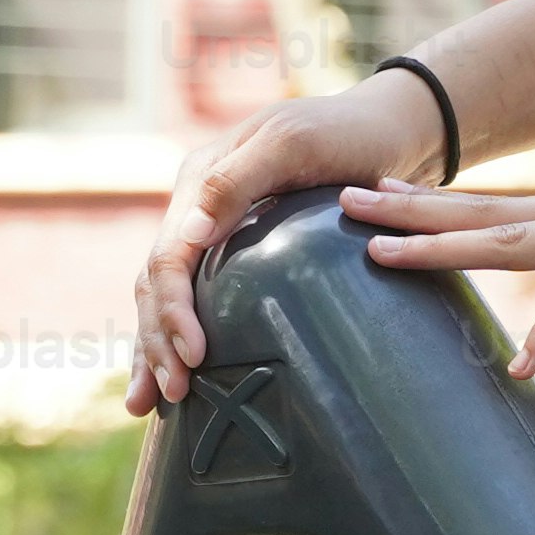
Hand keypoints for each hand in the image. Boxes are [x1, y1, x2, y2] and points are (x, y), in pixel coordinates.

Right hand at [128, 66, 455, 413]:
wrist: (383, 131)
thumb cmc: (344, 134)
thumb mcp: (293, 144)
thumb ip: (236, 182)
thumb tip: (187, 235)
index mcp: (199, 178)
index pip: (167, 255)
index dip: (172, 310)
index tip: (194, 356)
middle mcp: (195, 205)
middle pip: (156, 282)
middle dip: (156, 340)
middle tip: (173, 394)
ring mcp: (211, 228)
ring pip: (163, 294)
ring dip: (153, 347)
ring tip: (151, 403)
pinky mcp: (233, 249)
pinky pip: (192, 294)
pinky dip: (175, 334)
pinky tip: (170, 373)